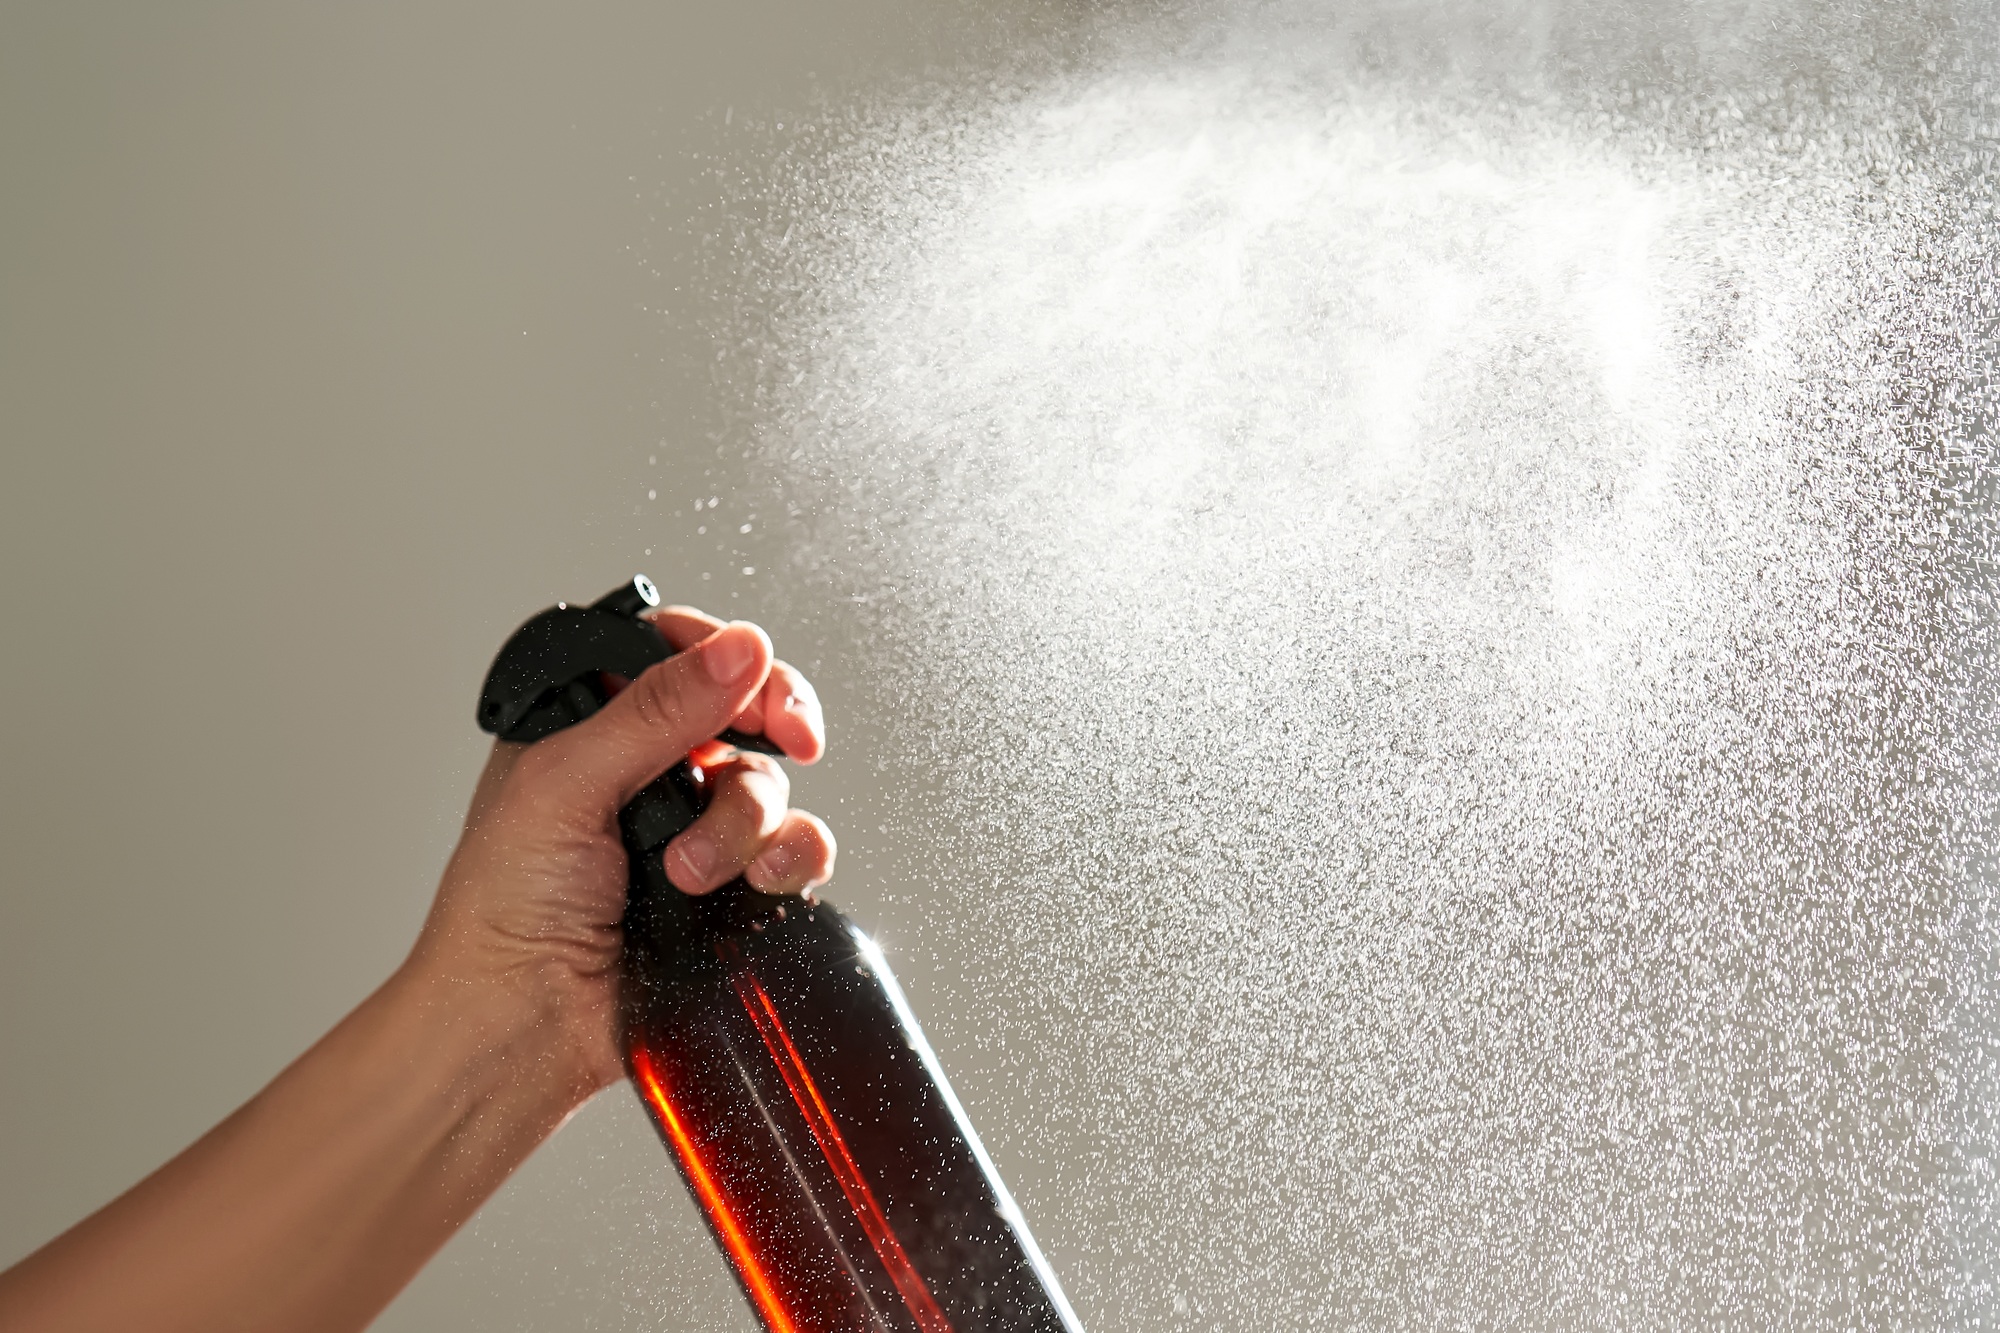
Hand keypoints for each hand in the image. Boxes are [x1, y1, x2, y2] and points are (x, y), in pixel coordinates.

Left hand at [408, 606, 835, 1103]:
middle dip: (774, 721)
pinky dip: (790, 860)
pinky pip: (797, 850)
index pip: (675, 651)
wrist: (519, 1027)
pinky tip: (752, 884)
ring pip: (768, 783)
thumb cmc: (501, 912)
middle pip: (744, 707)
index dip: (728, 656)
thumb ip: (656, 711)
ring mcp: (691, 829)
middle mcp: (645, 769)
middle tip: (790, 737)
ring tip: (688, 871)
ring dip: (745, 822)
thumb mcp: (565, 784)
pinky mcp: (728, 889)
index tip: (758, 679)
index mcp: (590, 723)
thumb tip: (740, 650)